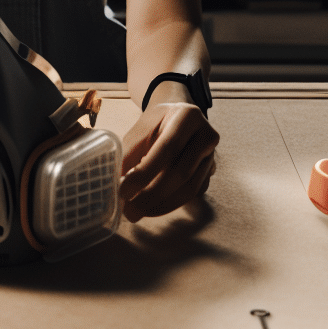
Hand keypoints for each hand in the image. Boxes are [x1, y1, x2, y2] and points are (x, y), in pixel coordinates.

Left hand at [119, 98, 218, 220]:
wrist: (178, 118)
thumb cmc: (156, 123)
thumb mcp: (142, 127)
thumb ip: (130, 151)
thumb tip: (116, 180)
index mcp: (188, 116)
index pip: (168, 148)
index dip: (145, 172)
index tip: (123, 190)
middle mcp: (207, 136)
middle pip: (181, 172)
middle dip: (152, 194)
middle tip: (129, 211)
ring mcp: (212, 157)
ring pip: (190, 188)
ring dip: (161, 205)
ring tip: (136, 212)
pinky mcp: (210, 174)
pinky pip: (192, 195)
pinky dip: (170, 204)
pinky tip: (150, 207)